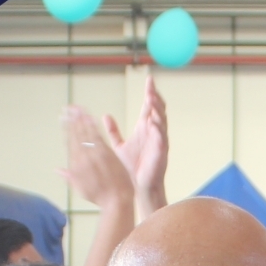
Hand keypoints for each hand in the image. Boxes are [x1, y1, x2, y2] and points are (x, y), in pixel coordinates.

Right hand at [57, 107, 133, 209]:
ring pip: (85, 133)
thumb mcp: (81, 188)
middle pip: (75, 135)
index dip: (66, 129)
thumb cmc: (100, 197)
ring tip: (76, 108)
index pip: (70, 142)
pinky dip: (92, 125)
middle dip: (71, 120)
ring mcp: (94, 155)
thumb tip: (57, 170)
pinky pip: (97, 136)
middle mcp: (83, 158)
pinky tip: (89, 116)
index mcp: (76, 165)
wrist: (116, 201)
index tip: (63, 118)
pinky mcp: (106, 153)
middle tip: (68, 108)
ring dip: (80, 119)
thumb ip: (69, 176)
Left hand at [104, 76, 168, 215]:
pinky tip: (155, 121)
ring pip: (161, 121)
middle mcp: (154, 132)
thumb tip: (105, 116)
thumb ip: (113, 131)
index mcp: (144, 128)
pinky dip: (159, 129)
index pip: (148, 106)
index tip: (149, 79)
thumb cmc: (132, 168)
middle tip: (151, 85)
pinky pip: (161, 138)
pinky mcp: (161, 152)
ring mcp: (159, 141)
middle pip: (157, 109)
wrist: (138, 186)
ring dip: (158, 110)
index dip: (149, 93)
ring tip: (153, 99)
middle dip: (155, 97)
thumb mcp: (119, 146)